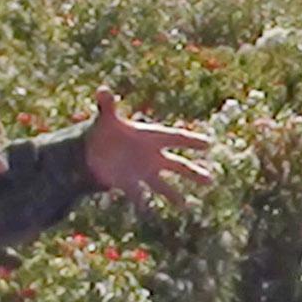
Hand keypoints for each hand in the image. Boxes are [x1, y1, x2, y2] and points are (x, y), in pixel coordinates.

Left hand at [81, 88, 214, 208]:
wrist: (91, 150)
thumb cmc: (103, 131)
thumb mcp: (106, 119)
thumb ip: (107, 106)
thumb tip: (103, 90)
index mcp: (150, 137)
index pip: (175, 138)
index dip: (191, 140)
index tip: (208, 143)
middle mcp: (151, 156)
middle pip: (177, 165)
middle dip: (192, 173)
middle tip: (210, 180)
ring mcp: (142, 171)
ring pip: (162, 184)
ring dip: (173, 194)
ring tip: (186, 205)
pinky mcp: (129, 183)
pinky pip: (139, 195)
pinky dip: (143, 203)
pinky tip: (149, 211)